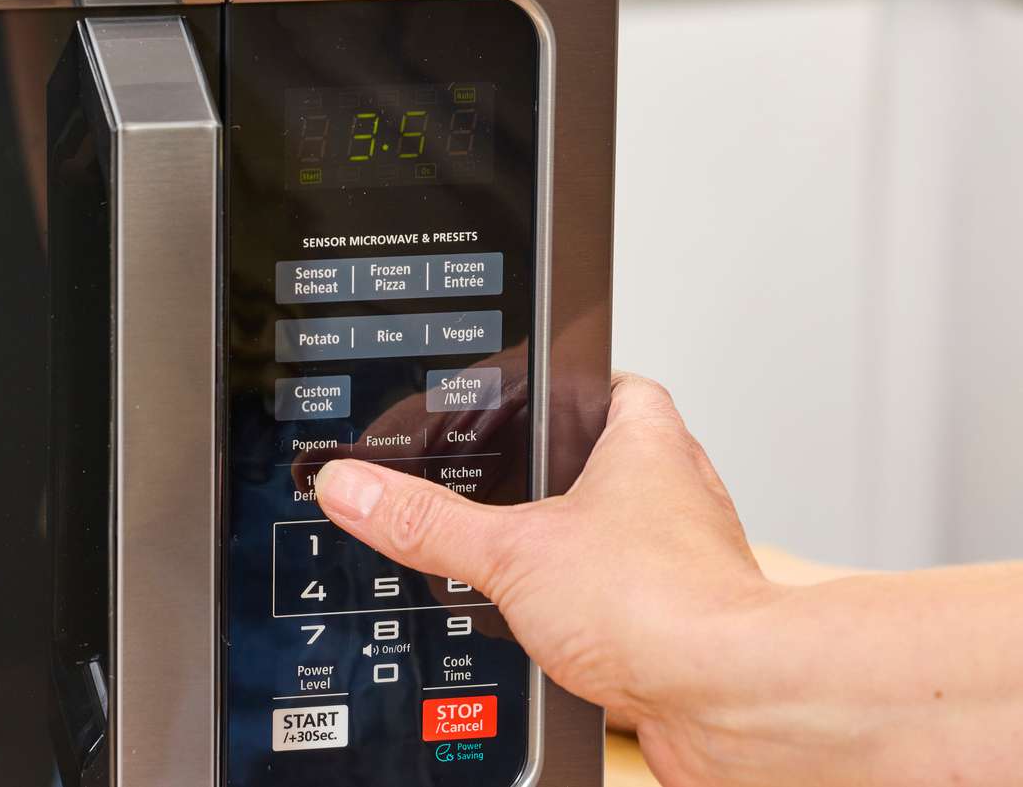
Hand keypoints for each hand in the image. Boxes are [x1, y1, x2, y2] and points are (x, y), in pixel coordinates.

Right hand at [314, 372, 772, 781]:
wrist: (732, 702)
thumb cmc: (665, 607)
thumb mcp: (511, 552)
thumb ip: (427, 521)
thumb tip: (356, 486)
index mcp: (646, 445)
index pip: (615, 384)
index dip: (569, 384)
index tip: (529, 390)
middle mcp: (678, 496)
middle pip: (617, 457)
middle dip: (561, 471)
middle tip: (509, 477)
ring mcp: (687, 561)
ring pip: (627, 530)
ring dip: (580, 542)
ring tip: (522, 553)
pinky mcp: (686, 621)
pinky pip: (632, 596)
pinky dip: (594, 604)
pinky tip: (557, 624)